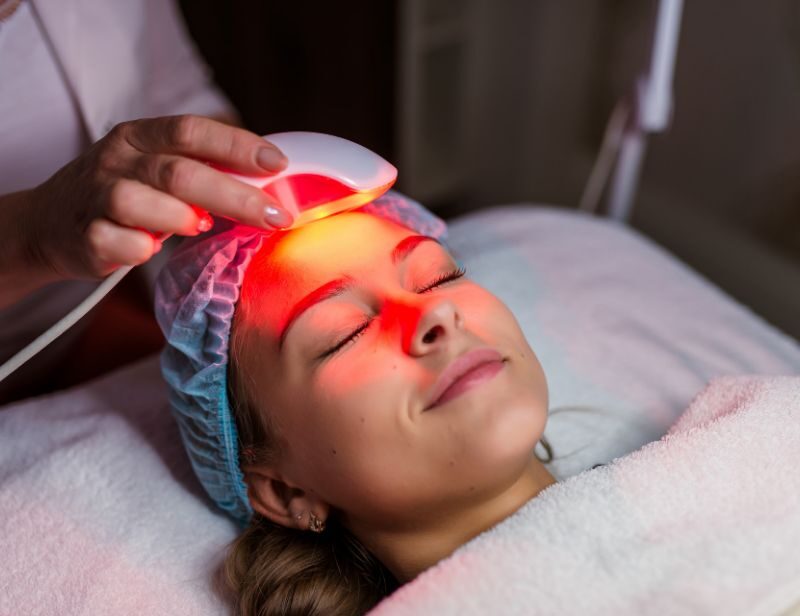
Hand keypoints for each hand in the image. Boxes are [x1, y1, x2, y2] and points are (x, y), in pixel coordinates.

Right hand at [26, 114, 292, 278]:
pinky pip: (117, 242)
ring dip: (179, 217)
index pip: (192, 130)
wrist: (51, 224)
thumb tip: (269, 182)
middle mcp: (117, 159)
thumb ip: (202, 169)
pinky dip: (141, 248)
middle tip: (274, 216)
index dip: (237, 145)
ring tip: (199, 226)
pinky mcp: (85, 235)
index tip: (278, 163)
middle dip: (235, 196)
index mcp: (141, 136)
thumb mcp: (157, 168)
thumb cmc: (124, 194)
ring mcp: (96, 196)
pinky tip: (151, 249)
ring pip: (139, 202)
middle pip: (180, 172)